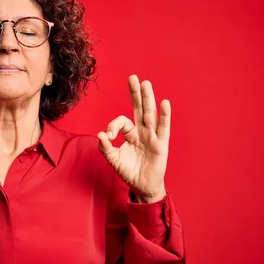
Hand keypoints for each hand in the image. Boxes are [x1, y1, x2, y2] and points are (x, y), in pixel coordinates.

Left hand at [97, 75, 169, 202]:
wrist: (142, 186)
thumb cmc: (129, 171)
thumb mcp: (114, 160)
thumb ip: (106, 148)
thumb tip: (99, 135)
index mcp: (131, 134)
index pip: (122, 122)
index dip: (113, 126)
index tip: (107, 137)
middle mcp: (142, 131)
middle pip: (139, 109)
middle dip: (136, 93)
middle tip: (133, 77)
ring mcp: (152, 136)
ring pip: (150, 114)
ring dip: (148, 99)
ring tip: (145, 84)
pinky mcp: (161, 144)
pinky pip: (163, 128)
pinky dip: (164, 116)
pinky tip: (164, 103)